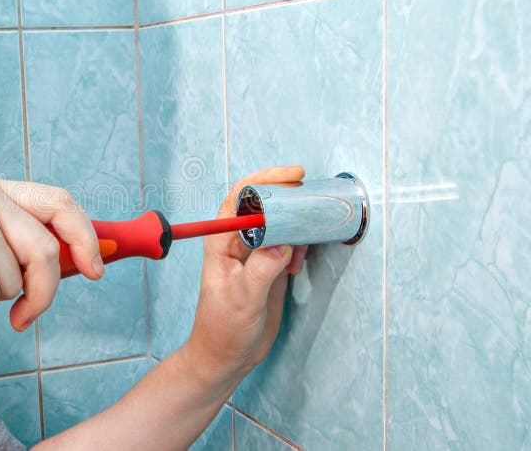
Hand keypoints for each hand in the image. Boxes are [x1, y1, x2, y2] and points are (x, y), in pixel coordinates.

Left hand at [185, 166, 307, 380]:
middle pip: (262, 204)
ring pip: (278, 223)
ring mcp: (254, 254)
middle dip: (287, 197)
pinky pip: (287, 244)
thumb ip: (262, 269)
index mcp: (222, 241)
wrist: (226, 357)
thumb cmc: (223, 329)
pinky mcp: (268, 267)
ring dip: (296, 225)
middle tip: (311, 199)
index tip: (293, 176)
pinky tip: (299, 264)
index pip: (241, 197)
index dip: (266, 180)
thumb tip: (283, 243)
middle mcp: (237, 242)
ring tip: (306, 240)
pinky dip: (299, 246)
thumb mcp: (243, 300)